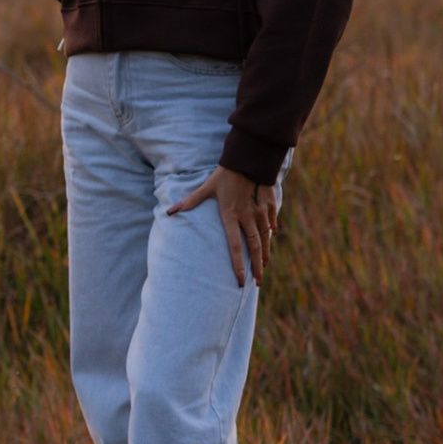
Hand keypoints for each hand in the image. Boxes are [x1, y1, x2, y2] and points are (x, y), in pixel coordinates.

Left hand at [169, 164, 276, 288]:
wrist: (248, 160)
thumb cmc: (224, 175)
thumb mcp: (206, 187)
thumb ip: (190, 201)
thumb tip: (170, 211)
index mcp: (230, 216)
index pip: (234, 246)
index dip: (238, 265)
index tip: (240, 280)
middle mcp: (247, 217)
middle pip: (254, 247)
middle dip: (256, 267)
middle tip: (258, 283)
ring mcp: (260, 212)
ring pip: (265, 238)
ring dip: (265, 253)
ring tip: (264, 267)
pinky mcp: (268, 206)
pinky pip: (271, 223)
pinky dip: (271, 232)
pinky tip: (272, 237)